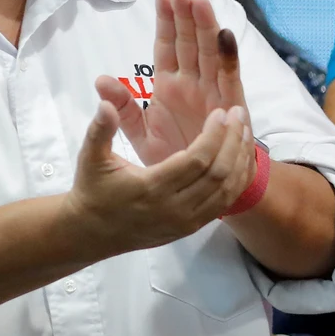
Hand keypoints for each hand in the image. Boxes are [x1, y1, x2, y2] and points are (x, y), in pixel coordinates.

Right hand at [63, 99, 255, 254]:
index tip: (222, 112)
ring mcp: (185, 221)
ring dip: (240, 158)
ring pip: (227, 189)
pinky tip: (240, 156)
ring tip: (244, 131)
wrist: (93, 232)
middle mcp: (172, 207)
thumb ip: (100, 129)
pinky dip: (237, 178)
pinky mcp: (192, 227)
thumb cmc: (93, 189)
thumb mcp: (90, 157)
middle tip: (239, 115)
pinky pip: (224, 202)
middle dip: (233, 141)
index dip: (214, 135)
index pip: (196, 160)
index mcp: (150, 187)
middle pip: (218, 173)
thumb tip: (105, 103)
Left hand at [94, 0, 250, 165]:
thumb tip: (100, 80)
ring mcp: (212, 92)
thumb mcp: (139, 133)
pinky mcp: (229, 105)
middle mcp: (193, 83)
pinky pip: (230, 77)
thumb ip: (123, 107)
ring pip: (210, 52)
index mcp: (170, 86)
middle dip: (186, 16)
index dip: (166, 22)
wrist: (199, 188)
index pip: (167, 47)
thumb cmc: (172, 157)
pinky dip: (229, 56)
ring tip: (199, 1)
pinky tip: (225, 34)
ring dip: (206, 27)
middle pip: (190, 42)